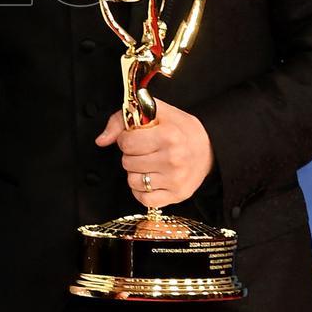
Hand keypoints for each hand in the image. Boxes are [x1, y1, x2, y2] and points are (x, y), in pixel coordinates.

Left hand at [95, 98, 213, 208]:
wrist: (209, 148)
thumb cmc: (178, 128)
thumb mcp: (154, 112)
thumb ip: (121, 120)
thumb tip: (101, 140)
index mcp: (168, 135)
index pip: (126, 142)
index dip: (126, 138)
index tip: (136, 136)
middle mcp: (173, 159)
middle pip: (127, 162)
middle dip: (131, 154)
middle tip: (144, 149)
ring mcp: (175, 180)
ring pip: (132, 181)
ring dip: (135, 172)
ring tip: (148, 163)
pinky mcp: (176, 196)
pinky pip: (143, 199)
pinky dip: (141, 190)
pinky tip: (150, 178)